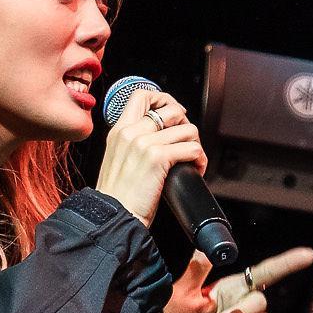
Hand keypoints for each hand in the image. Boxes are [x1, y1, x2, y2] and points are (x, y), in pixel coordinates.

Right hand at [94, 87, 206, 228]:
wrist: (113, 216)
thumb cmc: (117, 196)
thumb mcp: (117, 159)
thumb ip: (132, 143)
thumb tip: (158, 137)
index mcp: (119, 131)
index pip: (141, 95)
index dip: (163, 98)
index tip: (173, 112)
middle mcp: (130, 132)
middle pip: (171, 109)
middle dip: (186, 123)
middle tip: (187, 139)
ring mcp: (144, 143)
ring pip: (187, 129)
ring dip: (196, 144)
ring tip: (193, 159)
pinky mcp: (158, 158)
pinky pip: (192, 149)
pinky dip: (200, 160)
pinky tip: (196, 169)